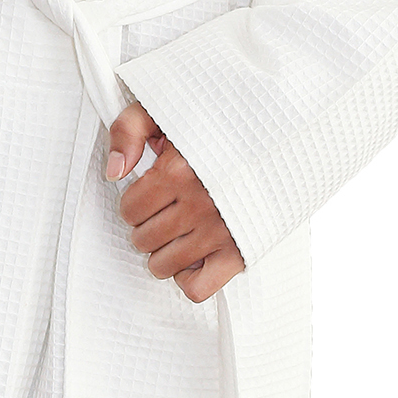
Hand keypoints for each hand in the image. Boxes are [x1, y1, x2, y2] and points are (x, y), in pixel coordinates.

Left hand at [105, 103, 243, 303]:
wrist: (283, 135)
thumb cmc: (221, 123)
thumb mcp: (167, 109)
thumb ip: (130, 129)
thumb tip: (114, 172)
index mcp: (178, 171)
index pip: (129, 209)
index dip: (134, 202)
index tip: (151, 193)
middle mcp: (198, 205)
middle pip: (143, 240)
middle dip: (148, 225)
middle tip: (167, 210)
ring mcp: (219, 232)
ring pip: (162, 266)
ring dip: (164, 251)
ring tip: (179, 231)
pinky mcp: (239, 254)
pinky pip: (197, 288)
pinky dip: (188, 278)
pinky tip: (194, 255)